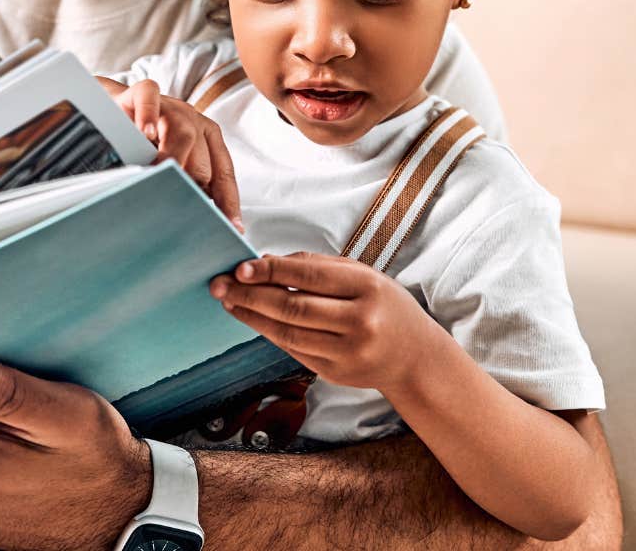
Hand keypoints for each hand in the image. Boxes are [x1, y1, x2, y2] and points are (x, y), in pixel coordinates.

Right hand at [107, 77, 241, 228]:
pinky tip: (145, 133)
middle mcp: (195, 122)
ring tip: (157, 182)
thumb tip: (197, 221)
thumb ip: (185, 185)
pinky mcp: (143, 92)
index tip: (231, 227)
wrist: (114, 111)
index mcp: (208, 139)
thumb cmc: (143, 144)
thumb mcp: (171, 166)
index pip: (224, 175)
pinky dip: (148, 117)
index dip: (227, 203)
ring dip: (172, 162)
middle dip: (190, 187)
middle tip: (176, 208)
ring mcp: (171, 106)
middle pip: (203, 162)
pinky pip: (150, 99)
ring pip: (184, 135)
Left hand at [212, 252, 445, 394]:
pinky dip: (269, 333)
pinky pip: (293, 350)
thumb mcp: (362, 275)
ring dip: (252, 317)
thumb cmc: (384, 306)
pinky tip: (252, 320)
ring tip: (229, 302)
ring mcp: (348, 352)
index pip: (309, 275)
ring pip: (287, 333)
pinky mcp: (336, 374)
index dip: (270, 271)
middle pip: (292, 307)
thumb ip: (316, 266)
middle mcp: (360, 321)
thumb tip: (266, 261)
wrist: (415, 356)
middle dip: (250, 295)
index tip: (240, 267)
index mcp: (367, 287)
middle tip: (221, 285)